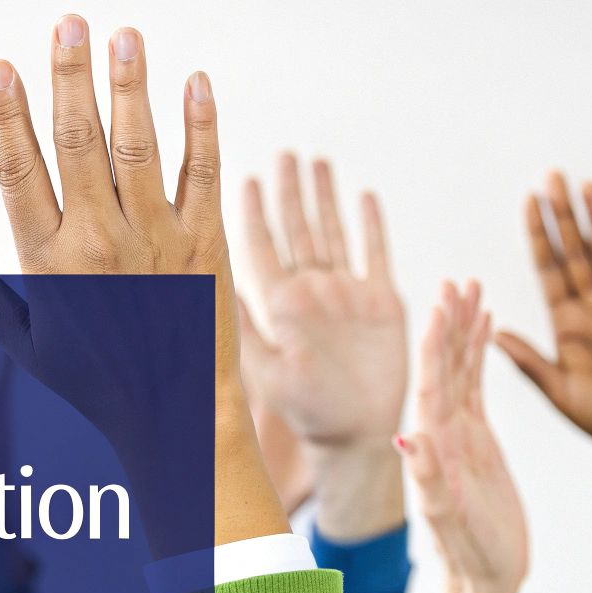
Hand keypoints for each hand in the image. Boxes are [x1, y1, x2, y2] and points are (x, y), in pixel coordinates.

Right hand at [0, 17, 283, 554]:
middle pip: (79, 144)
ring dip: (131, 87)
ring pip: (138, 147)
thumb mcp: (30, 344)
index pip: (20, 174)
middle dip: (70, 78)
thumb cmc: (97, 382)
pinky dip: (201, 125)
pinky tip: (195, 82)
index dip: (7, 119)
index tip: (1, 70)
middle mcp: (101, 244)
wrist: (177, 417)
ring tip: (124, 36)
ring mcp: (158, 239)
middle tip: (69, 23)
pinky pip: (202, 171)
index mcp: (50, 264)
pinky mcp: (206, 242)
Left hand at [240, 155, 406, 539]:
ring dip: (325, 197)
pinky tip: (365, 195)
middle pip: (296, 228)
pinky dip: (371, 225)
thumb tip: (209, 288)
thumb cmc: (307, 412)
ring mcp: (345, 295)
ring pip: (332, 233)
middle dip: (289, 191)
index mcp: (279, 306)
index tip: (242, 177)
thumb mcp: (269, 369)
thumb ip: (244, 328)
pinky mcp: (381, 304)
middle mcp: (310, 293)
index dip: (252, 211)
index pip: (259, 247)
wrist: (355, 439)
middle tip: (282, 154)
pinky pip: (376, 254)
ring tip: (315, 160)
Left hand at [397, 281, 525, 592]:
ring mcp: (458, 434)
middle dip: (450, 324)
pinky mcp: (476, 441)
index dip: (437, 345)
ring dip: (464, 331)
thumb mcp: (451, 520)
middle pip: (445, 367)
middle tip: (457, 282)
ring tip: (471, 289)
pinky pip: (476, 389)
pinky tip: (484, 329)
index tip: (440, 305)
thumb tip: (407, 440)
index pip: (433, 384)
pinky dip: (479, 357)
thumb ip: (430, 481)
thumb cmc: (471, 556)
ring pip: (461, 371)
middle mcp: (440, 433)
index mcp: (433, 446)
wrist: (484, 579)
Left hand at [495, 175, 591, 505]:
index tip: (528, 202)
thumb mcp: (559, 393)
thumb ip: (529, 363)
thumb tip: (493, 335)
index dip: (539, 236)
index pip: (548, 269)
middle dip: (565, 216)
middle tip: (553, 176)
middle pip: (576, 251)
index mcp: (565, 322)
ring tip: (589, 186)